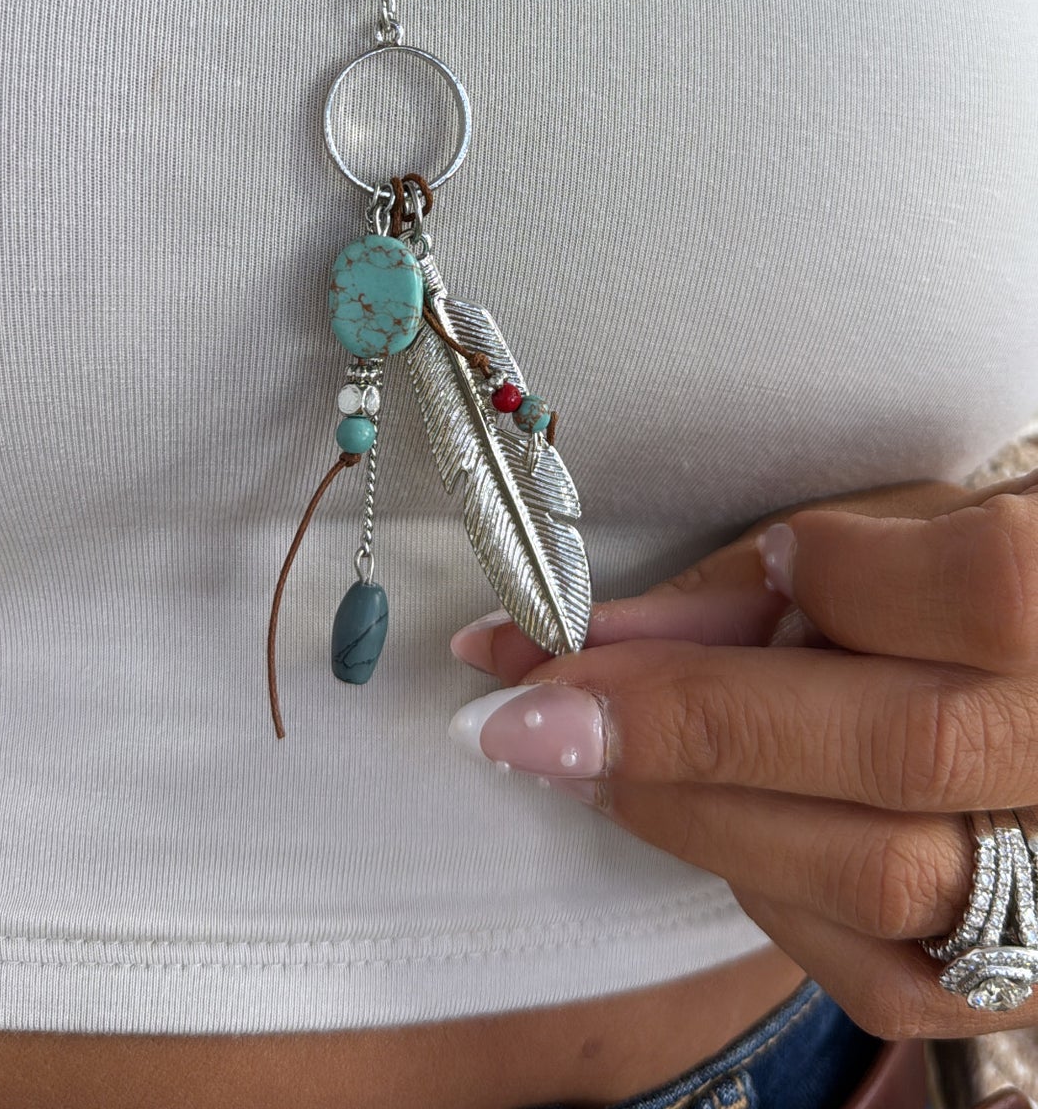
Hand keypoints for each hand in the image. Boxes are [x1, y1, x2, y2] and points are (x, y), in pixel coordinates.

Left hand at [447, 470, 1037, 1039]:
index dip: (832, 575)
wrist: (1034, 702)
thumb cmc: (958, 594)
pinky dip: (761, 894)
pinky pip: (876, 975)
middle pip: (903, 751)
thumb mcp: (889, 536)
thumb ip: (757, 581)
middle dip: (693, 723)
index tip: (660, 589)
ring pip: (877, 875)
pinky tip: (694, 824)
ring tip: (577, 758)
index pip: (975, 587)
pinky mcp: (1016, 980)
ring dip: (696, 813)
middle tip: (529, 710)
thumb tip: (589, 639)